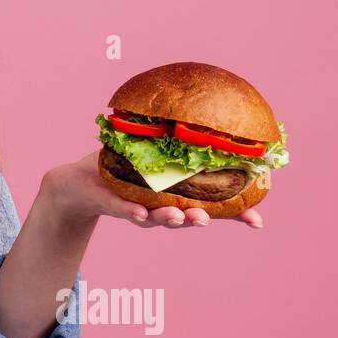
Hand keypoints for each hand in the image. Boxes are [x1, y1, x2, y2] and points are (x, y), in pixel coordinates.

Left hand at [42, 150, 263, 228]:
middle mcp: (160, 207)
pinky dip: (131, 211)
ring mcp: (136, 207)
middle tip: (208, 218)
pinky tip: (140, 211)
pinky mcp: (111, 202)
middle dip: (199, 219)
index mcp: (178, 196)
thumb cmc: (124, 166)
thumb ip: (185, 142)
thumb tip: (217, 115)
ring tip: (180, 216)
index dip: (235, 216)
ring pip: (155, 218)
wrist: (79, 179)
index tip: (258, 222)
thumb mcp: (159, 152)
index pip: (211, 209)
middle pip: (185, 218)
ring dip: (168, 218)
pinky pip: (122, 208)